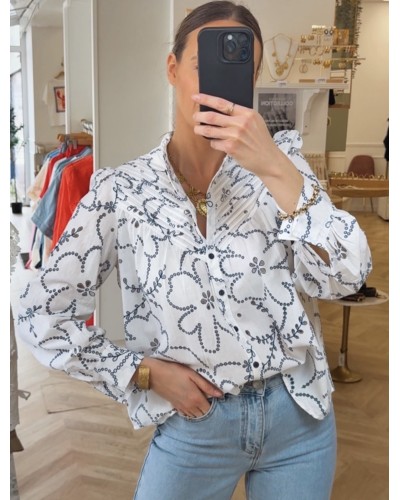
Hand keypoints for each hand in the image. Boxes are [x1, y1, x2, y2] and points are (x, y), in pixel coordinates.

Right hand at [138, 358, 222, 418]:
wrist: (155, 375)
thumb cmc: (175, 371)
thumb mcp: (192, 375)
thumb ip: (206, 386)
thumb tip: (220, 395)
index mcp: (196, 398)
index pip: (209, 409)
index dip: (214, 406)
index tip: (216, 399)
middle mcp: (189, 406)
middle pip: (202, 414)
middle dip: (208, 410)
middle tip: (210, 400)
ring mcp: (181, 408)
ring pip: (194, 416)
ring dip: (200, 412)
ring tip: (202, 403)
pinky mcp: (175, 406)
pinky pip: (186, 415)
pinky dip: (191, 413)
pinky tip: (192, 406)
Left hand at [192, 93, 302, 214]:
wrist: (269, 160)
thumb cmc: (261, 141)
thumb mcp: (255, 122)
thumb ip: (240, 116)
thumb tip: (220, 111)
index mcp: (247, 113)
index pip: (222, 103)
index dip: (206, 99)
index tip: (196, 97)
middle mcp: (241, 123)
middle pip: (212, 116)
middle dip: (200, 116)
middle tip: (195, 117)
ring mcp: (235, 135)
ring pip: (210, 130)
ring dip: (201, 130)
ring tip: (197, 130)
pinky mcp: (231, 148)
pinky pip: (215, 143)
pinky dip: (213, 143)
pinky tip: (217, 144)